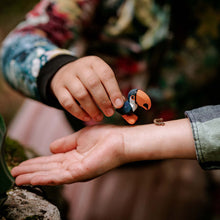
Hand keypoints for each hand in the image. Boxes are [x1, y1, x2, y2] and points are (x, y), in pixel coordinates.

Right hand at [11, 119, 195, 185]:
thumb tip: (50, 148)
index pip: (51, 161)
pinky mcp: (81, 172)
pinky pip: (60, 177)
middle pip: (48, 169)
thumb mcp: (79, 138)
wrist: (120, 140)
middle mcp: (73, 166)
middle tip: (14, 173)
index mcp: (73, 157)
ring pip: (51, 175)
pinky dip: (45, 178)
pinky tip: (32, 179)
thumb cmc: (104, 137)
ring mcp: (77, 171)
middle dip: (31, 171)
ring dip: (34, 176)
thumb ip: (65, 144)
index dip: (36, 162)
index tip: (22, 164)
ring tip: (17, 178)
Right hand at [51, 56, 123, 121]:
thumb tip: (122, 105)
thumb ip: (111, 89)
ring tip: (99, 117)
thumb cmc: (88, 78)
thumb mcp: (100, 77)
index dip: (113, 90)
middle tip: (109, 113)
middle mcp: (80, 67)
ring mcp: (67, 77)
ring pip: (80, 94)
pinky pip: (67, 103)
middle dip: (103, 101)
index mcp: (94, 63)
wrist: (64, 73)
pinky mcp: (59, 89)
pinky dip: (78, 112)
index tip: (119, 104)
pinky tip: (87, 117)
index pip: (106, 74)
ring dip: (91, 109)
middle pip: (93, 84)